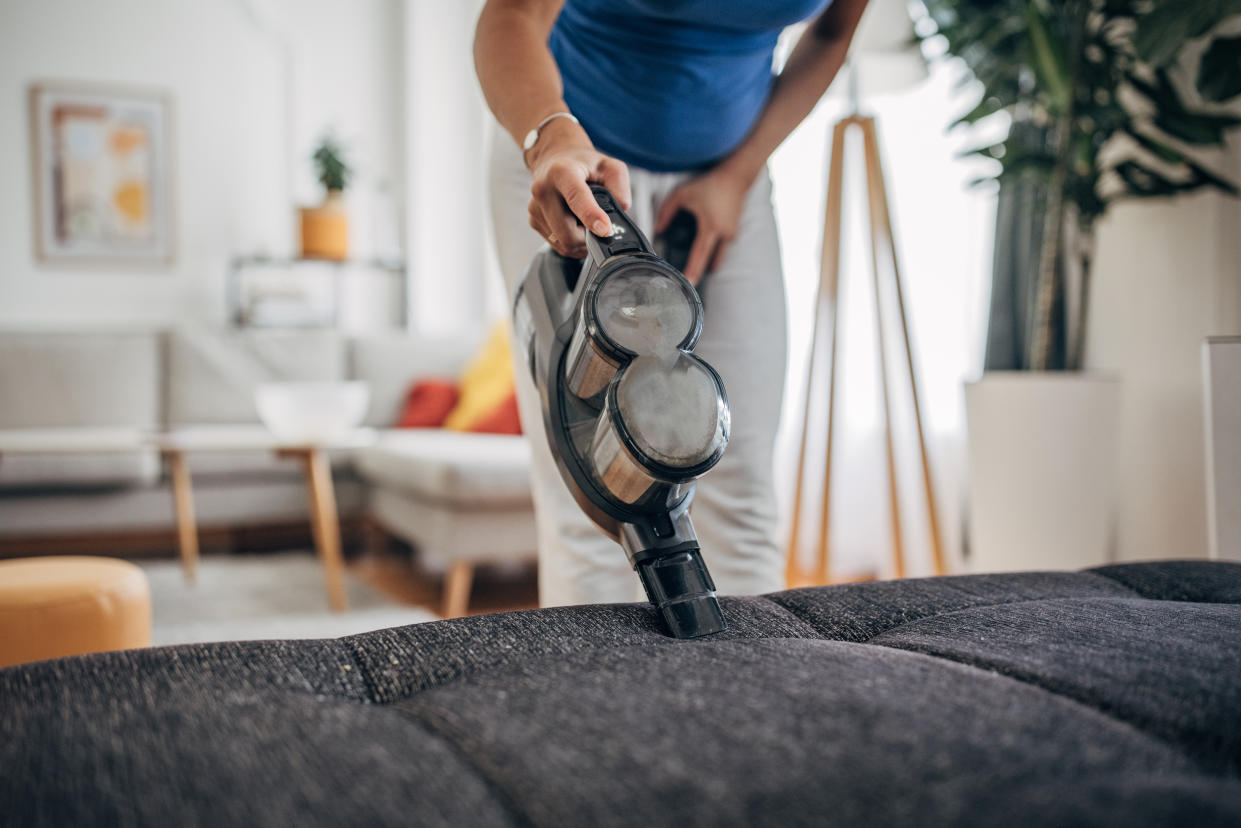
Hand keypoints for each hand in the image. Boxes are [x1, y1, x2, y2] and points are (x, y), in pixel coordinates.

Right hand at [527, 120, 630, 257]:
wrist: (555, 159)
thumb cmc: (584, 164)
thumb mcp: (610, 166)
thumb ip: (620, 187)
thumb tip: (620, 212)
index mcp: (562, 172)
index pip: (576, 197)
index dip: (591, 216)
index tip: (604, 229)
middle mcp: (543, 189)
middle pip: (568, 233)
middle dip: (588, 238)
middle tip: (599, 227)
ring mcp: (534, 207)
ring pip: (563, 243)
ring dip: (580, 241)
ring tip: (585, 222)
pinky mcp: (533, 220)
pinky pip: (556, 244)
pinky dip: (570, 240)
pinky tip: (574, 224)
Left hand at [654, 166, 751, 284]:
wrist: (735, 177)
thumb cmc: (710, 184)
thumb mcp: (683, 194)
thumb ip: (667, 211)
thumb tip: (658, 229)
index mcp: (711, 227)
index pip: (700, 255)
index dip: (693, 270)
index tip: (689, 282)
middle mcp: (724, 234)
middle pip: (712, 261)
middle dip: (702, 272)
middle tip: (691, 281)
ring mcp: (732, 234)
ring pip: (719, 256)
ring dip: (709, 262)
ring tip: (697, 269)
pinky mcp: (735, 231)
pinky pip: (723, 248)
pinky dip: (714, 252)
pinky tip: (706, 252)